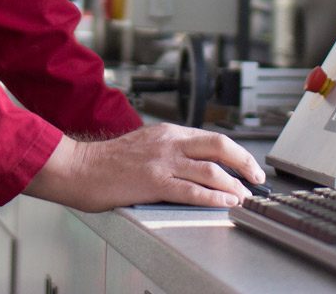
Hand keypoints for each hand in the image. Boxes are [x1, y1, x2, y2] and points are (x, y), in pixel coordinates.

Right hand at [22, 123, 265, 212]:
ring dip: (234, 185)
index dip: (236, 152)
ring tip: (245, 197)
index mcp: (167, 132)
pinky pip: (192, 191)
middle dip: (244, 162)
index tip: (247, 165)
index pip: (211, 138)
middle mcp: (168, 142)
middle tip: (257, 178)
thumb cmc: (105, 161)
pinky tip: (225, 203)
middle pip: (219, 146)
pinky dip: (214, 198)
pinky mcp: (153, 182)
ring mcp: (162, 162)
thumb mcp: (143, 144)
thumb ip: (168, 150)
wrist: (78, 167)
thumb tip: (192, 163)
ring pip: (211, 170)